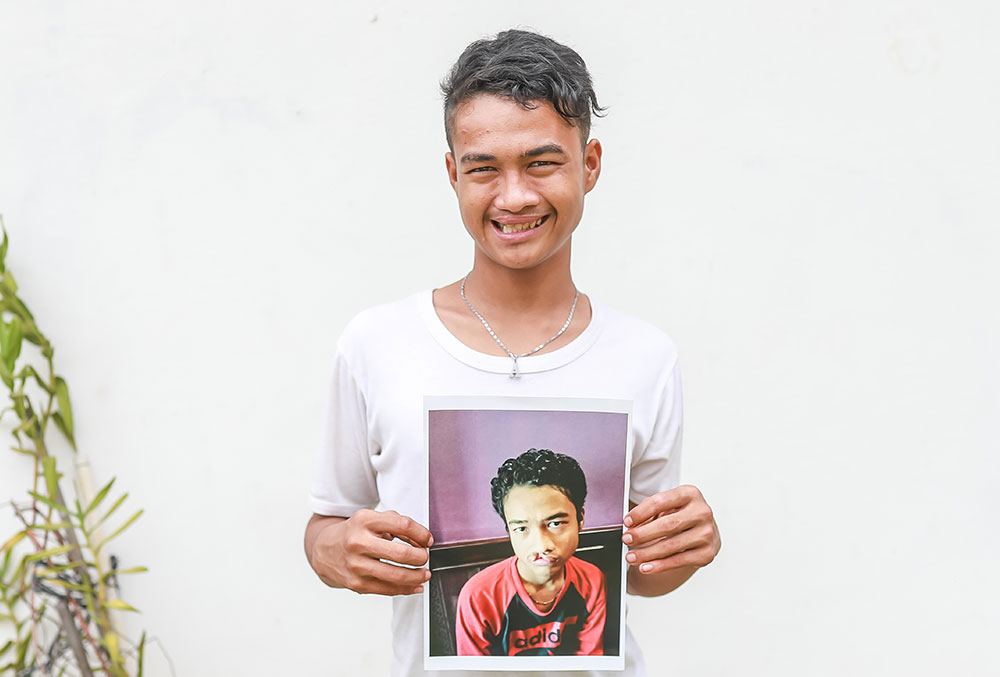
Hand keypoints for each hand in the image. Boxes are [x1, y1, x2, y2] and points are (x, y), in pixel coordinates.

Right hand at [306, 510, 433, 595]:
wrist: (324, 550)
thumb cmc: (355, 533)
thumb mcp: (373, 519)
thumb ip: (398, 524)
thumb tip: (421, 541)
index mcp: (364, 521)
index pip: (403, 525)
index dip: (421, 533)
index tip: (428, 540)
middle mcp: (358, 542)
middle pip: (401, 553)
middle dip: (420, 557)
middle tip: (425, 557)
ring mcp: (356, 565)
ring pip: (396, 575)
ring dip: (417, 576)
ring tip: (425, 573)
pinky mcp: (356, 584)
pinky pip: (388, 590)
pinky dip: (407, 589)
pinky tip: (416, 585)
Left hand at [622, 485, 719, 574]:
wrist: (703, 533)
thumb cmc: (681, 517)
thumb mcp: (667, 507)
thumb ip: (650, 513)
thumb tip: (631, 526)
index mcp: (690, 494)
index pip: (661, 501)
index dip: (641, 512)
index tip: (627, 521)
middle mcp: (702, 512)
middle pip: (667, 524)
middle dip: (643, 534)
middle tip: (626, 539)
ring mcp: (707, 533)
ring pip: (671, 545)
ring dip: (647, 553)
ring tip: (631, 556)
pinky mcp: (707, 553)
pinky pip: (679, 561)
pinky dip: (659, 566)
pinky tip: (645, 567)